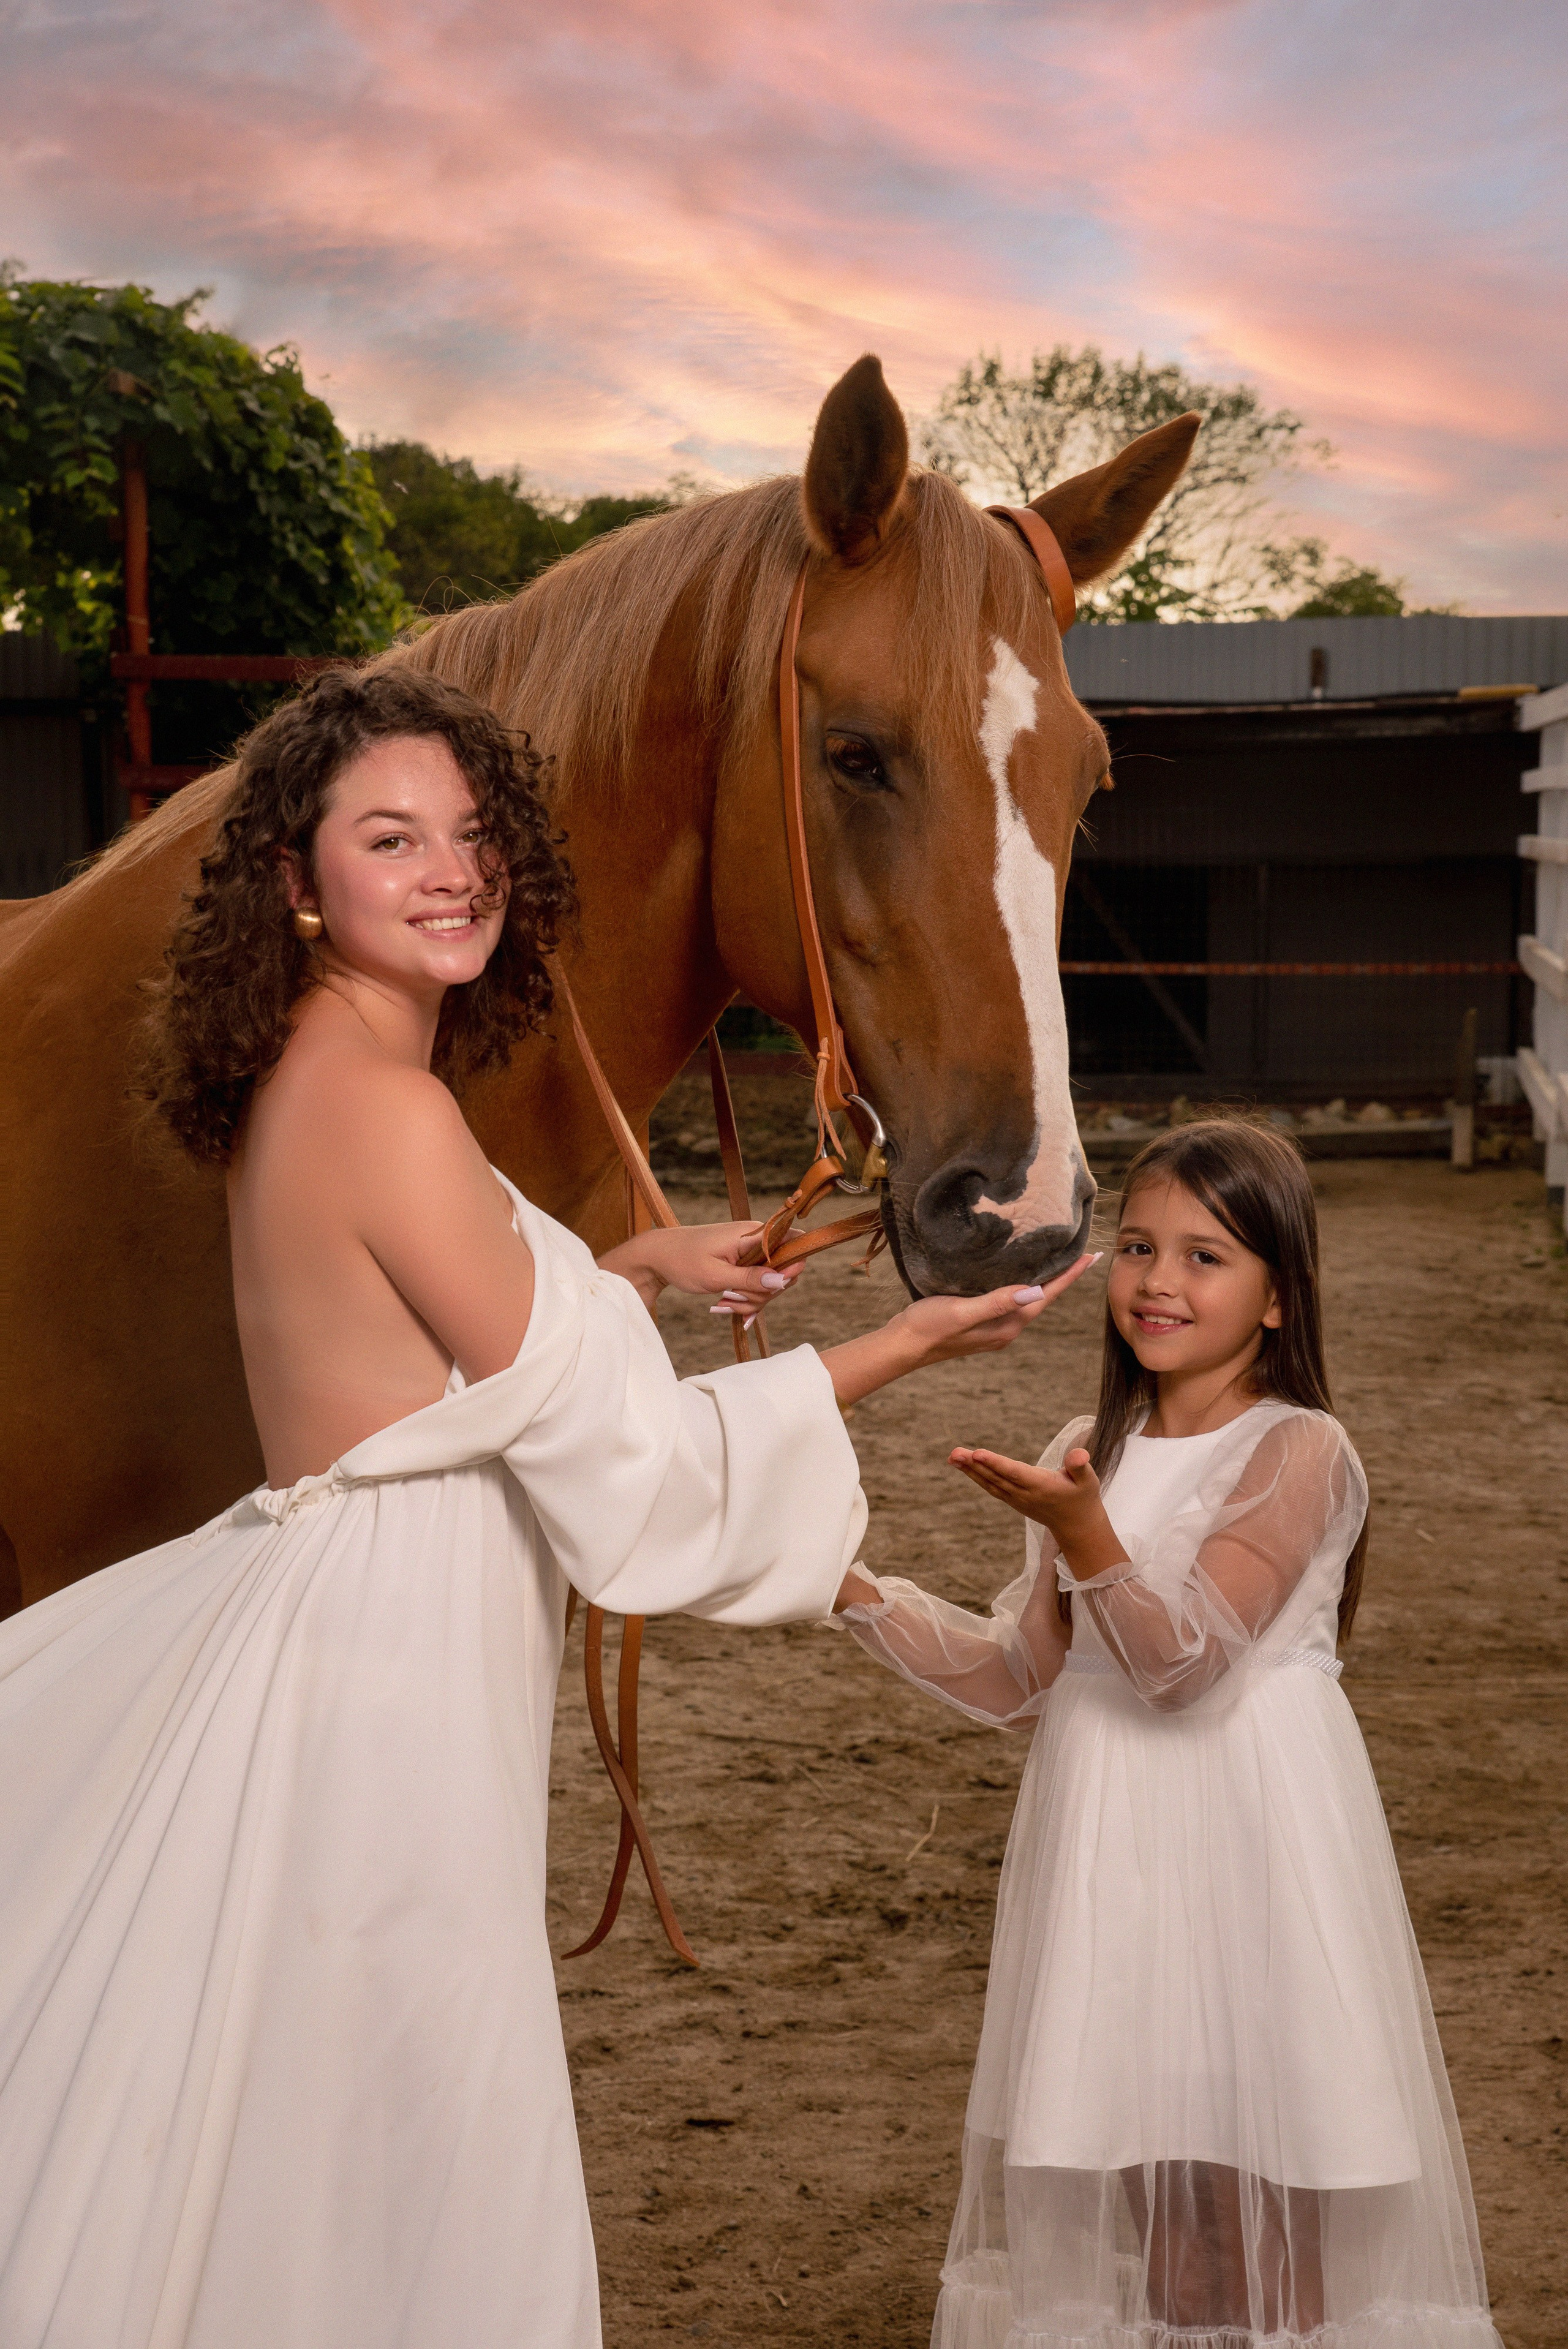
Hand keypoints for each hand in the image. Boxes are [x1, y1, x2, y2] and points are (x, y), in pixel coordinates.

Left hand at [597, 1221, 800, 1317]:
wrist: (658, 1256)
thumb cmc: (683, 1260)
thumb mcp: (715, 1275)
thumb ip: (750, 1278)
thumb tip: (782, 1280)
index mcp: (752, 1234)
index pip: (794, 1241)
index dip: (793, 1265)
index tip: (774, 1286)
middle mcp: (756, 1240)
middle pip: (784, 1271)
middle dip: (763, 1294)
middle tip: (733, 1300)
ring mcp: (750, 1252)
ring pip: (769, 1283)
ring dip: (749, 1300)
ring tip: (722, 1304)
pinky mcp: (743, 1263)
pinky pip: (755, 1284)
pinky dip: (744, 1298)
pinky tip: (726, 1306)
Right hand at [820, 1250, 1098, 1408]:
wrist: (902, 1346)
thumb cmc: (928, 1328)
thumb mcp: (962, 1312)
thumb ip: (996, 1302)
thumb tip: (1034, 1291)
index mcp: (1007, 1326)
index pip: (1045, 1297)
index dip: (1068, 1277)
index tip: (1090, 1257)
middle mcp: (1006, 1329)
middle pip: (1042, 1299)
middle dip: (1063, 1277)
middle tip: (1082, 1254)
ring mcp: (993, 1327)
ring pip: (1027, 1299)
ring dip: (1044, 1280)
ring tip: (1058, 1259)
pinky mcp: (980, 1321)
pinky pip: (1010, 1299)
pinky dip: (1022, 1284)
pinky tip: (1019, 1272)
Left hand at [949, 1444, 1126, 1580]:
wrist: (1077, 1526)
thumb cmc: (1083, 1498)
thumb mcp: (1088, 1480)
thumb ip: (1080, 1466)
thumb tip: (1078, 1454)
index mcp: (1041, 1486)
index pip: (1014, 1473)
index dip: (995, 1463)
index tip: (976, 1453)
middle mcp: (1025, 1494)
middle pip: (996, 1477)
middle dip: (974, 1464)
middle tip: (954, 1452)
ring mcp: (1016, 1499)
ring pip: (990, 1483)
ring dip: (970, 1470)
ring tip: (952, 1456)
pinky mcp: (1013, 1500)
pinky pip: (991, 1487)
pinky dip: (976, 1476)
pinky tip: (964, 1465)